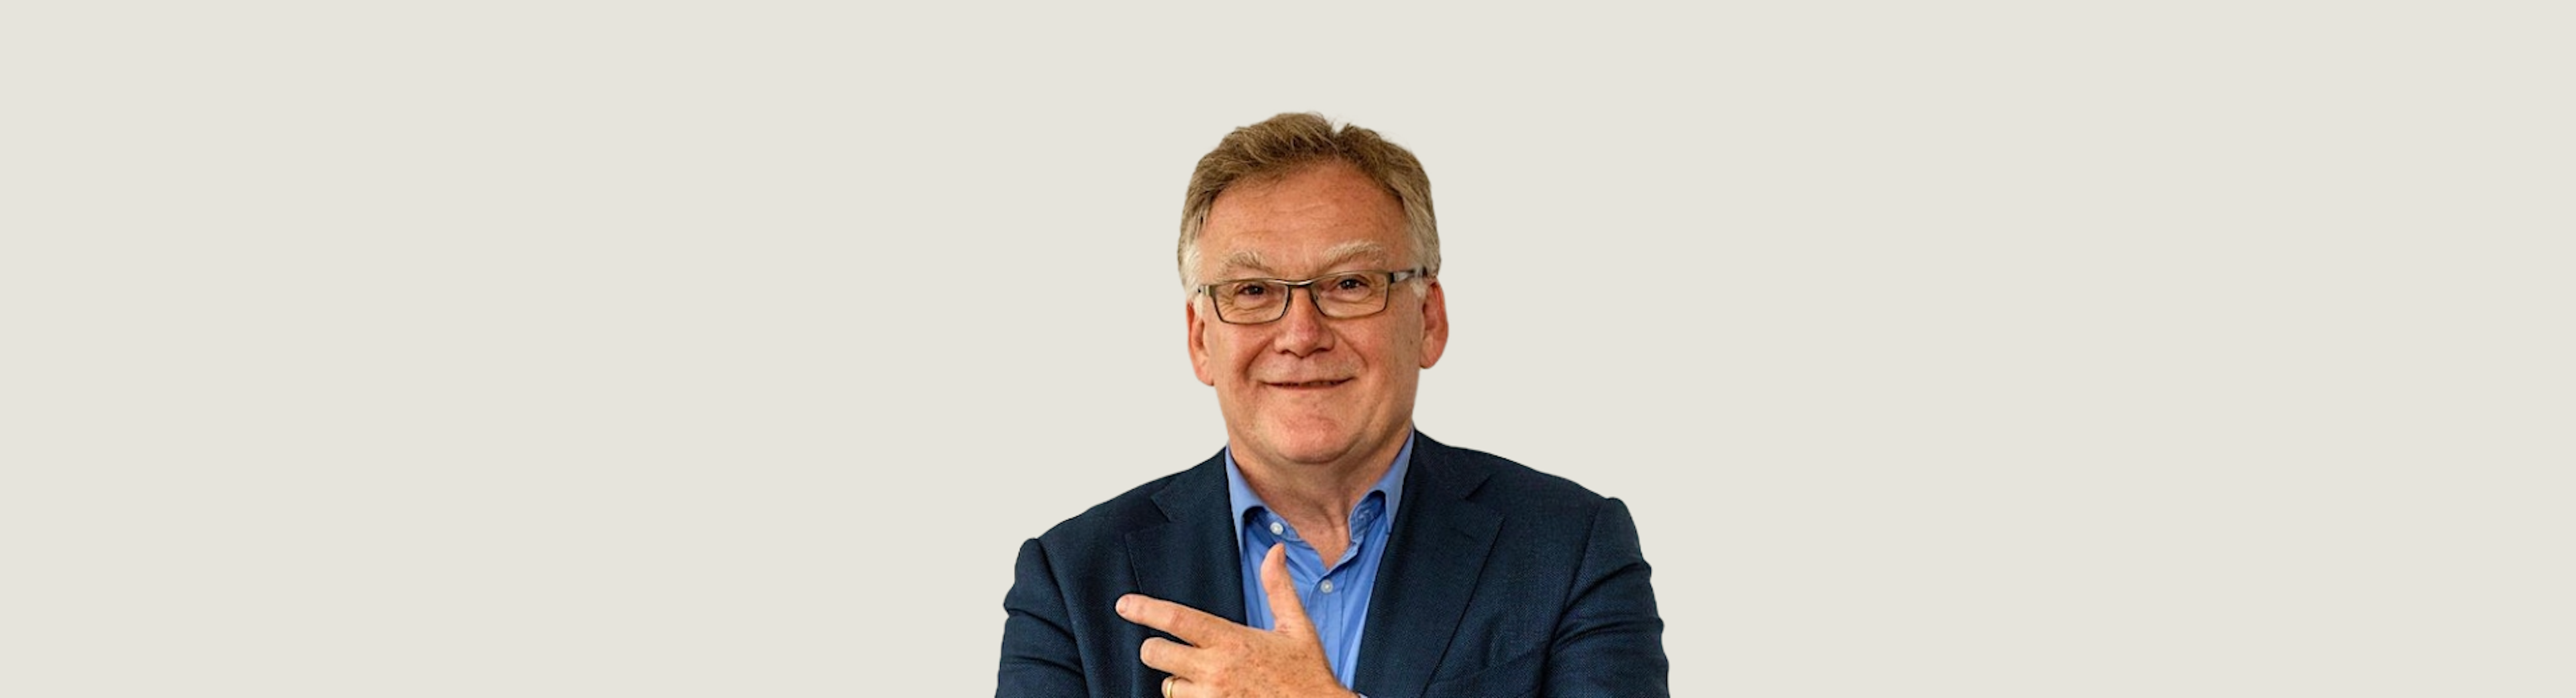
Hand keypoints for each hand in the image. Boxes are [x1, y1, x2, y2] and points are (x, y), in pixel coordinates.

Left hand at [1117, 544, 1353, 697]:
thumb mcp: (1296, 627)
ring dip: (1177, 681)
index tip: (1124, 604)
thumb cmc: (1308, 675)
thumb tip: (1275, 551)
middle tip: (1169, 649)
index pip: (1177, 620)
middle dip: (1155, 649)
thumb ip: (1279, 588)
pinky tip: (1211, 695)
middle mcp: (1216, 671)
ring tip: (1204, 678)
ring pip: (1167, 686)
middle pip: (1155, 654)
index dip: (1145, 610)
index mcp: (1232, 641)